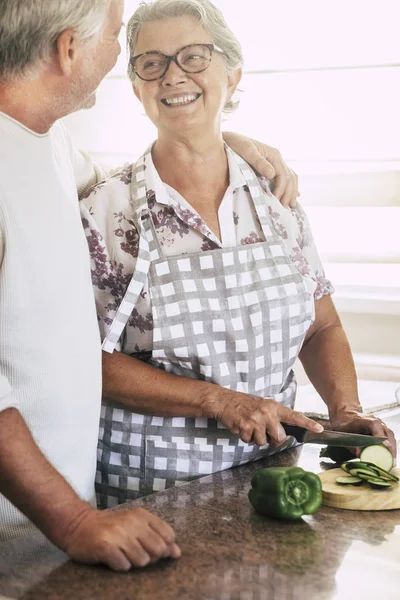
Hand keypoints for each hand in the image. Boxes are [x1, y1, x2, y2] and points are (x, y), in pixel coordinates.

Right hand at [64, 506, 180, 570]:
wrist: (78, 525)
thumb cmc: (111, 528)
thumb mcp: (136, 526)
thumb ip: (158, 537)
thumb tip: (178, 553)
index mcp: (142, 515)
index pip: (168, 536)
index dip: (164, 548)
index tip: (151, 549)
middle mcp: (132, 522)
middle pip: (158, 550)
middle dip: (150, 557)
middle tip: (136, 553)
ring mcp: (118, 533)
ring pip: (142, 560)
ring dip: (134, 563)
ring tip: (123, 555)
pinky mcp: (104, 546)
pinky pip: (123, 565)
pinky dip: (120, 566)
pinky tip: (114, 559)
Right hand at [207, 390, 322, 446]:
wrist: (225, 400)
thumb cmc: (246, 404)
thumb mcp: (264, 406)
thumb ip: (275, 417)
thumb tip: (285, 433)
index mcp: (274, 407)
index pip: (294, 416)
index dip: (307, 423)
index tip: (319, 429)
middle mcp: (267, 413)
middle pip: (280, 437)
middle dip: (273, 440)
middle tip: (266, 434)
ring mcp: (256, 420)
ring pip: (263, 442)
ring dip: (256, 439)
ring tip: (251, 427)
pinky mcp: (245, 426)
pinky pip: (249, 441)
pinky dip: (245, 438)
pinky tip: (242, 428)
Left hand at [222, 132, 298, 206]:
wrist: (227, 140)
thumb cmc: (235, 144)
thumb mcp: (247, 151)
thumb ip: (259, 162)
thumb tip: (272, 175)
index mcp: (274, 155)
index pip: (283, 175)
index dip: (281, 189)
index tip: (275, 201)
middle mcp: (277, 159)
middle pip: (289, 178)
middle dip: (288, 193)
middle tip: (284, 208)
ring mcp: (274, 163)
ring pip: (289, 178)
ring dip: (291, 192)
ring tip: (291, 205)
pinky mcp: (269, 168)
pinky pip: (283, 179)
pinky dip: (288, 188)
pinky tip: (292, 195)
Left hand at [330, 411, 396, 459]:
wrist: (345, 414)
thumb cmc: (343, 424)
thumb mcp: (342, 434)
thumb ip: (351, 445)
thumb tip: (360, 454)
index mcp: (362, 419)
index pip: (374, 425)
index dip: (380, 435)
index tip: (386, 446)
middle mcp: (374, 420)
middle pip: (386, 432)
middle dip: (390, 447)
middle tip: (391, 461)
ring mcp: (380, 423)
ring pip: (390, 435)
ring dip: (392, 448)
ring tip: (392, 461)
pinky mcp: (382, 428)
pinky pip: (389, 437)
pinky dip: (391, 446)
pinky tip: (390, 456)